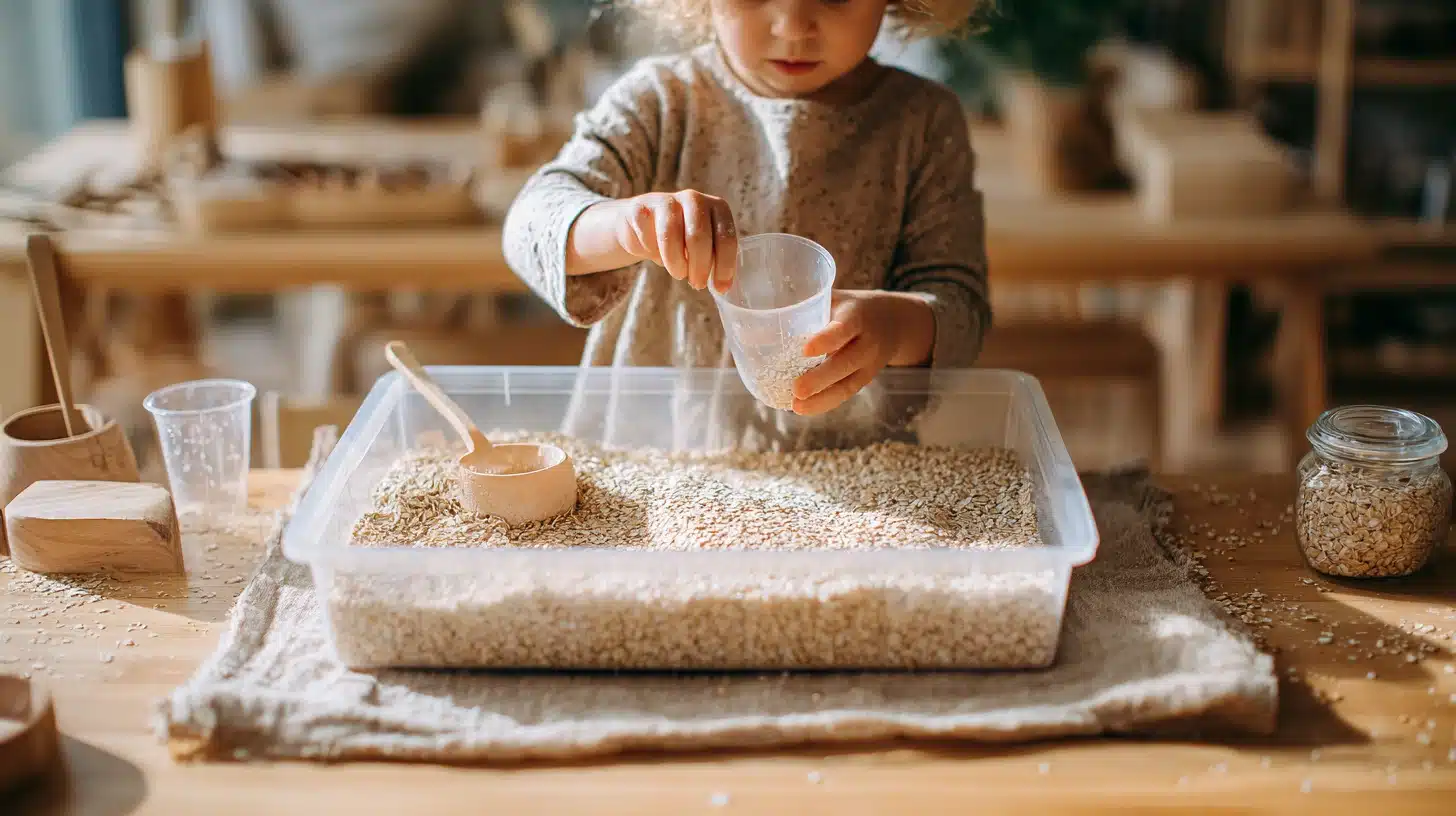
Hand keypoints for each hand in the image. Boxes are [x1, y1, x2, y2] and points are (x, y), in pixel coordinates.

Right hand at [614, 191, 738, 291]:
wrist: (641, 226)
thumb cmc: (679, 240)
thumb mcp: (703, 247)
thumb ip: (714, 258)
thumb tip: (722, 285)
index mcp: (717, 207)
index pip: (726, 236)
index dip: (724, 265)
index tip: (721, 287)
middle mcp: (694, 199)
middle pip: (698, 236)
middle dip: (699, 266)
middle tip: (697, 284)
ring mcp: (666, 201)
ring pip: (671, 236)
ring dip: (676, 263)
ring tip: (678, 273)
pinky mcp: (640, 209)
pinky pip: (648, 238)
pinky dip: (652, 253)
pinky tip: (655, 253)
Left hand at [791, 290, 934, 415]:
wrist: (892, 321)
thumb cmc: (847, 308)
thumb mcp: (830, 300)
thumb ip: (799, 312)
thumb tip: (748, 332)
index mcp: (856, 314)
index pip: (844, 328)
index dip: (827, 339)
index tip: (806, 350)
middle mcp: (867, 341)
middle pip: (846, 362)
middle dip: (821, 378)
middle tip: (796, 389)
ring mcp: (869, 363)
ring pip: (848, 384)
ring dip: (822, 398)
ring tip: (797, 406)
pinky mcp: (866, 379)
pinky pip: (846, 393)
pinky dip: (825, 403)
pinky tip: (804, 409)